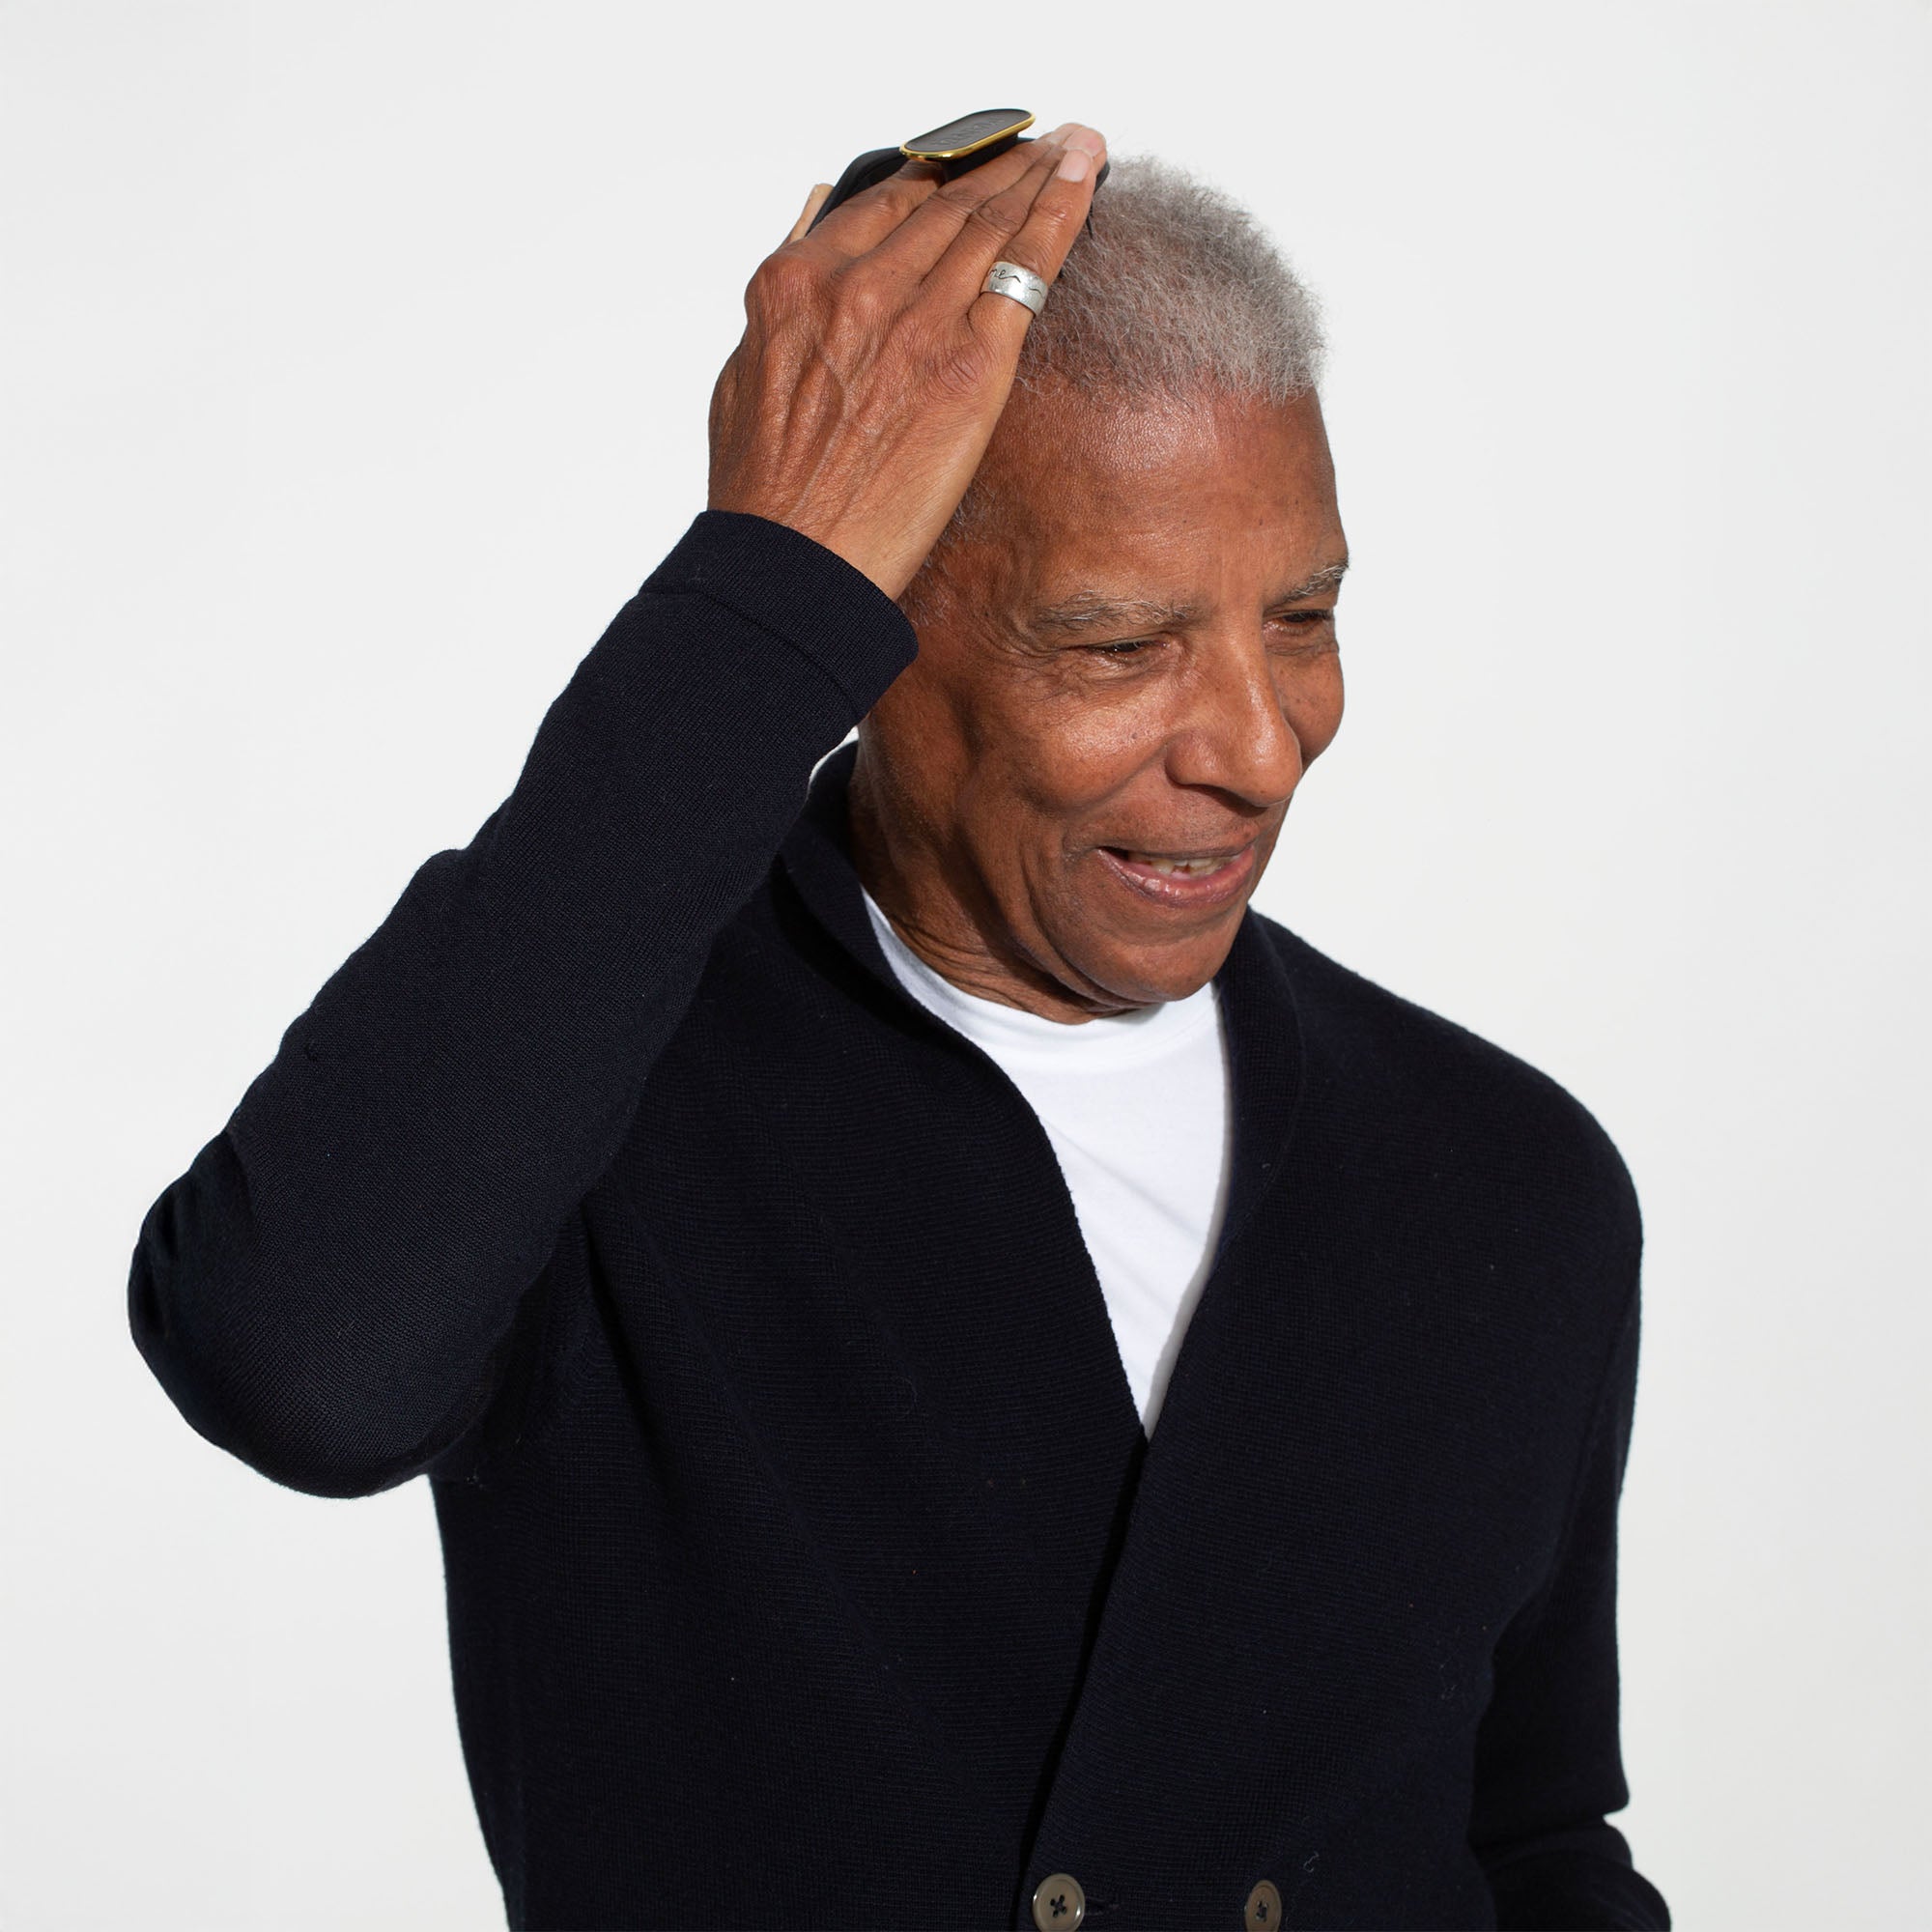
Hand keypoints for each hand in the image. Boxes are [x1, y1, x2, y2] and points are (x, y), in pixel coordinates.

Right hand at [706, 124, 1107, 600]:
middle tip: (1041, 145)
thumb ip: (786, 293)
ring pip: (989, 223)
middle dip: (998, 166)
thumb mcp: (743, 373)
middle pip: (944, 204)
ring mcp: (917, 323)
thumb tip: (814, 213)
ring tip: (1075, 149)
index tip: (968, 162)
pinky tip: (1084, 180)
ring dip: (1038, 175)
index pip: (883, 204)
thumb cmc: (763, 493)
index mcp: (795, 283)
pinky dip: (1060, 214)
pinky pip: (1026, 269)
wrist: (792, 566)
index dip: (936, 176)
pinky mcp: (970, 368)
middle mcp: (856, 287)